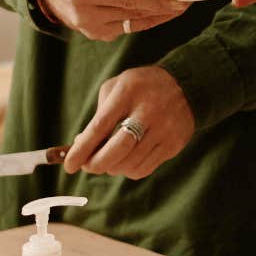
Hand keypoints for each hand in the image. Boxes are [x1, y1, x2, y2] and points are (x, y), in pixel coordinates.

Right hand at [35, 0, 185, 40]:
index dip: (157, 0)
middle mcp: (88, 16)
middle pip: (136, 12)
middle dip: (165, 6)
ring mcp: (93, 29)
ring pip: (136, 23)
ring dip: (161, 14)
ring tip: (183, 3)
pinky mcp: (99, 34)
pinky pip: (130, 26)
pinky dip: (147, 17)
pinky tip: (164, 8)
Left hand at [62, 66, 195, 178]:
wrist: (186, 85)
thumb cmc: (142, 88)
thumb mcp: (117, 86)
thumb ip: (99, 113)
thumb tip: (83, 145)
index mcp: (128, 93)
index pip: (100, 127)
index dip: (82, 149)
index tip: (69, 165)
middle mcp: (148, 112)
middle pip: (116, 151)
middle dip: (95, 164)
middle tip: (87, 165)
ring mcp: (163, 130)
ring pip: (129, 165)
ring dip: (112, 168)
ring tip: (109, 159)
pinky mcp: (173, 144)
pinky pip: (144, 169)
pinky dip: (128, 170)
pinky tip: (126, 160)